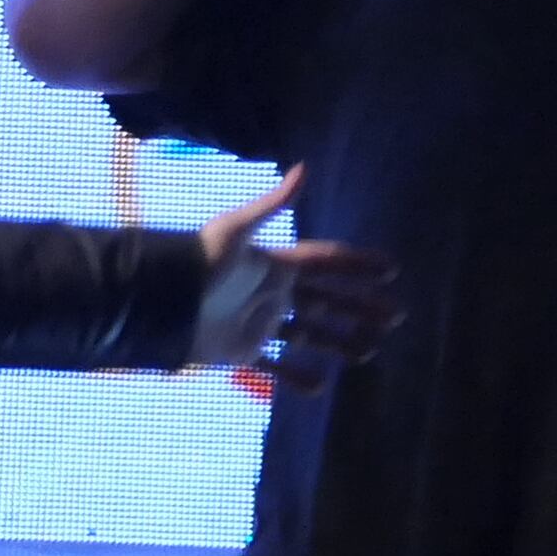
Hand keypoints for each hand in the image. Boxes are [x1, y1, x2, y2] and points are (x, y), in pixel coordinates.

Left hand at [198, 165, 402, 392]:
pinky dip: (295, 377)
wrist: (162, 302)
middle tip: (395, 316)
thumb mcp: (235, 230)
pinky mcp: (242, 351)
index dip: (357, 265)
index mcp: (275, 265)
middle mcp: (272, 294)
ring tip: (367, 352)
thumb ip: (272, 204)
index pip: (326, 263)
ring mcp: (260, 324)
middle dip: (361, 308)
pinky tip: (320, 387)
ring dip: (339, 342)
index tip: (391, 269)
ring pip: (310, 335)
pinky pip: (274, 366)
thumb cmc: (197, 262)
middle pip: (327, 301)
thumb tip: (303, 168)